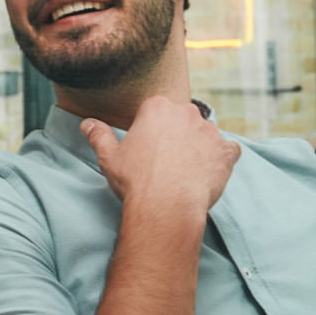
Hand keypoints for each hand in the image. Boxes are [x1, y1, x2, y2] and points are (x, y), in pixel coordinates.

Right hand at [82, 95, 240, 218]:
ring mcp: (210, 131)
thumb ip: (99, 136)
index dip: (151, 131)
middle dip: (176, 136)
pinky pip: (229, 151)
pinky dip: (222, 160)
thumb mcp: (109, 158)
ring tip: (186, 173)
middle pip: (182, 120)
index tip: (148, 150)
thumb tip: (87, 123)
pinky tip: (209, 174)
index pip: (156, 111)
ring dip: (199, 148)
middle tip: (166, 163)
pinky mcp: (227, 151)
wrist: (166, 206)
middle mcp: (186, 112)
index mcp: (157, 107)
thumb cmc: (135, 181)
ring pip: (205, 135)